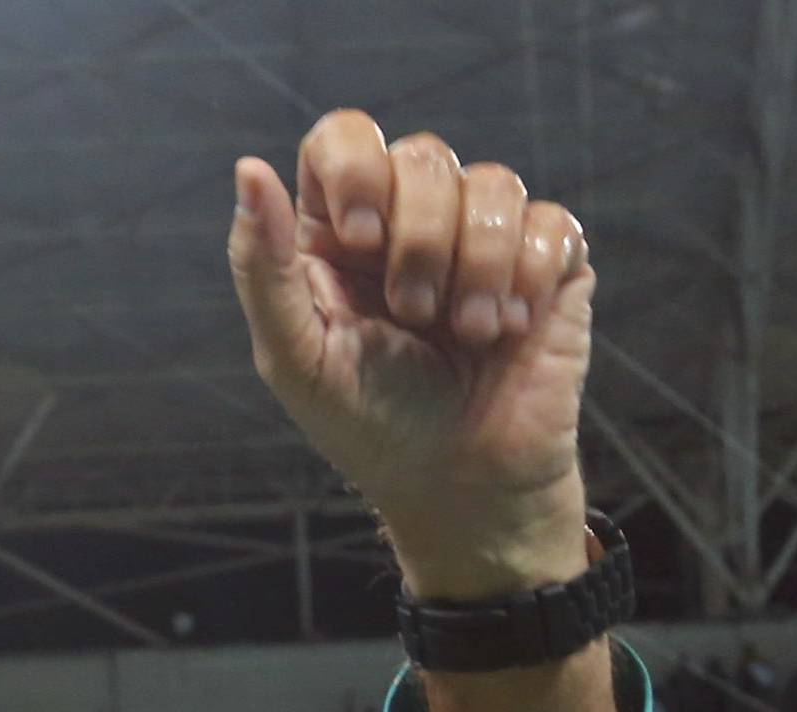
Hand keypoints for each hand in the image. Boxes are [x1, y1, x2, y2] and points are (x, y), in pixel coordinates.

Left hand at [227, 109, 591, 597]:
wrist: (463, 487)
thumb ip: (264, 268)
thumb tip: (247, 169)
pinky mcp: (548, 261)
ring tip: (468, 335)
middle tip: (414, 315)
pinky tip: (510, 330)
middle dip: (419, 239)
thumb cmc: (372, 430)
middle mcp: (410, 224)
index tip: (360, 233)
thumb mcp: (299, 359)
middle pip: (422, 155)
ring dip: (476, 266)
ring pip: (491, 183)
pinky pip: (549, 221)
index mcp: (340, 238)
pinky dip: (527, 276)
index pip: (343, 139)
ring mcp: (482, 238)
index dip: (357, 167)